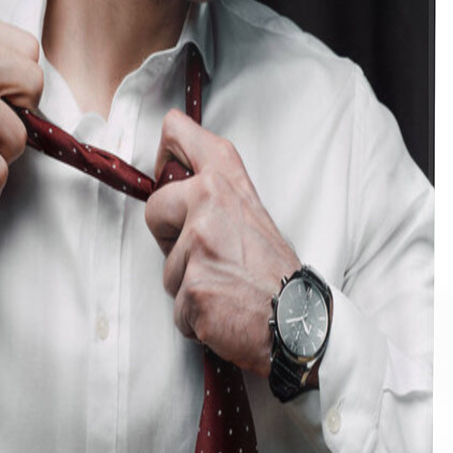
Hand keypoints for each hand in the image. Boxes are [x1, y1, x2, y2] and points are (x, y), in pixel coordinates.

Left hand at [145, 109, 300, 376]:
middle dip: (171, 239)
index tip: (169, 175)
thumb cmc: (274, 271)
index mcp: (225, 179)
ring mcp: (200, 243)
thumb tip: (173, 183)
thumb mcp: (249, 211)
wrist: (298, 319)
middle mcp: (209, 202)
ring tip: (225, 285)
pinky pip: (177, 305)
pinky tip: (224, 309)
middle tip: (209, 255)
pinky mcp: (194, 286)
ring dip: (188, 284)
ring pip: (167, 268)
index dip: (164, 156)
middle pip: (154, 209)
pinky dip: (195, 316)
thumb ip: (214, 194)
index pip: (176, 133)